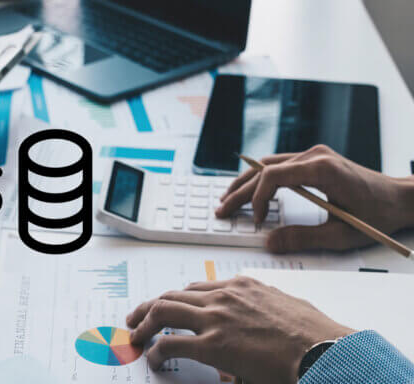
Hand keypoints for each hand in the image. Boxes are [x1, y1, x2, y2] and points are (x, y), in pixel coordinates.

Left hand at [127, 277, 354, 382]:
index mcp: (242, 286)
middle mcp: (224, 295)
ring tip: (136, 335)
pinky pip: (171, 343)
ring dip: (144, 323)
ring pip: (163, 311)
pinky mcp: (213, 344)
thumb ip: (262, 311)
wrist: (324, 349)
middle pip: (173, 295)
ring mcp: (216, 317)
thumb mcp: (285, 308)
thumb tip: (254, 328)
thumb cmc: (314, 334)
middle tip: (137, 318)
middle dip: (149, 306)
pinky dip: (156, 350)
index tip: (168, 308)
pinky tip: (153, 359)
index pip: (197, 287)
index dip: (177, 299)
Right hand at [215, 145, 413, 252]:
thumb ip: (302, 238)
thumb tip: (269, 242)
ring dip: (245, 182)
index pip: (272, 176)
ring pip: (267, 164)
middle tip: (221, 210)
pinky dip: (260, 178)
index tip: (255, 221)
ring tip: (226, 199)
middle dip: (239, 191)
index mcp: (321, 169)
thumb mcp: (340, 235)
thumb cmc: (378, 215)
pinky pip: (278, 165)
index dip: (257, 198)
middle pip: (263, 169)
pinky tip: (248, 190)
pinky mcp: (314, 160)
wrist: (401, 199)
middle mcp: (314, 156)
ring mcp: (313, 155)